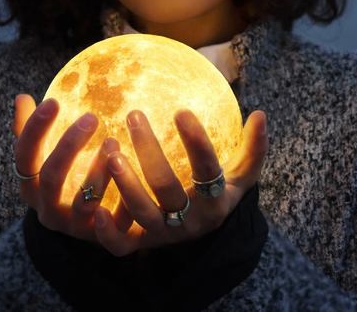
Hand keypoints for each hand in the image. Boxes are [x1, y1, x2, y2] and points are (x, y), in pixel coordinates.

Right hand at [12, 94, 118, 242]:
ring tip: (114, 142)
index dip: (35, 130)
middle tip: (91, 117)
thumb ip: (31, 130)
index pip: (24, 157)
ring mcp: (73, 227)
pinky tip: (136, 179)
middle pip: (51, 178)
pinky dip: (122, 206)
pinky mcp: (101, 240)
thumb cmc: (65, 179)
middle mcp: (47, 210)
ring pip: (83, 204)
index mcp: (30, 186)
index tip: (53, 101)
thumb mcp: (45, 157)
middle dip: (69, 146)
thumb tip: (21, 96)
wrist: (85, 228)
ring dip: (98, 174)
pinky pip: (113, 226)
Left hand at [93, 107, 267, 256]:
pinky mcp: (141, 245)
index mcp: (216, 202)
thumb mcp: (240, 176)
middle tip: (134, 114)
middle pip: (166, 186)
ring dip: (125, 183)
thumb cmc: (218, 193)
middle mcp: (190, 221)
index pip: (207, 169)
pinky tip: (96, 208)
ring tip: (111, 152)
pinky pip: (122, 245)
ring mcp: (164, 235)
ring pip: (143, 212)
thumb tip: (261, 115)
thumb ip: (253, 148)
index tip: (181, 111)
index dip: (196, 142)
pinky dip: (108, 232)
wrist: (202, 234)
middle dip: (149, 150)